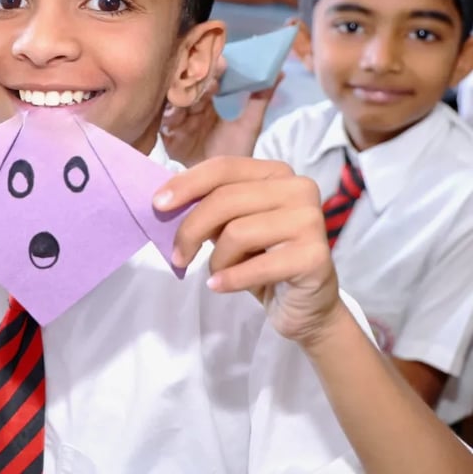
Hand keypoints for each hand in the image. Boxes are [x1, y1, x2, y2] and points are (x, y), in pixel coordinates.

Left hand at [155, 157, 338, 344]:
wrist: (306, 306)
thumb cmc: (261, 259)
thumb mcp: (230, 225)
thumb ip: (208, 207)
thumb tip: (165, 201)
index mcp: (276, 172)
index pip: (223, 167)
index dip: (186, 184)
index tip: (157, 205)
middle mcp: (298, 189)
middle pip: (226, 199)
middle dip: (191, 229)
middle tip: (178, 256)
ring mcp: (311, 220)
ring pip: (237, 232)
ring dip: (217, 259)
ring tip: (219, 272)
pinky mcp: (316, 257)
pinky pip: (256, 266)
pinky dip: (230, 279)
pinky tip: (219, 285)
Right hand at [161, 74, 280, 165]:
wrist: (224, 187)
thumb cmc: (236, 154)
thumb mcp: (249, 125)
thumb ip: (260, 99)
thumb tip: (281, 71)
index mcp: (208, 100)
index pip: (208, 77)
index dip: (214, 69)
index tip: (223, 64)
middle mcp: (190, 107)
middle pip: (188, 85)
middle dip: (195, 78)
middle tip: (206, 75)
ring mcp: (177, 120)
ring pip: (174, 100)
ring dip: (181, 94)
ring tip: (191, 92)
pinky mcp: (167, 137)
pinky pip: (163, 123)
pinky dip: (169, 116)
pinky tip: (176, 113)